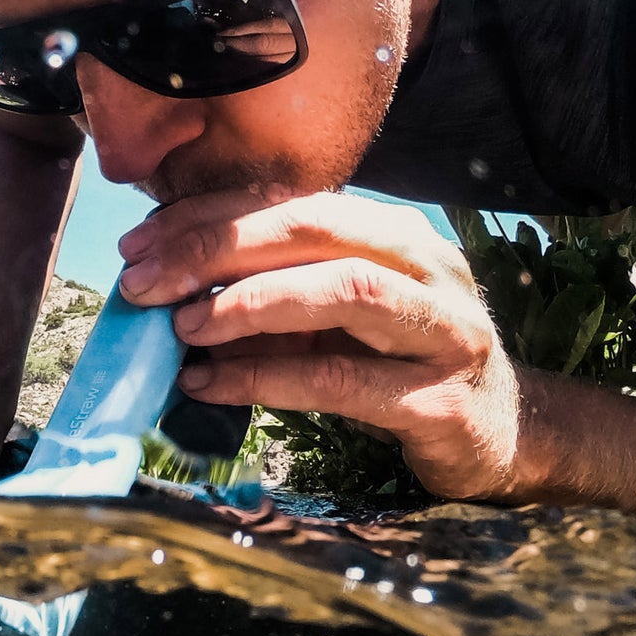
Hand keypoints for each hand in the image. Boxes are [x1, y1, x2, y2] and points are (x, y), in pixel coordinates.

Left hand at [118, 190, 522, 500]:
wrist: (499, 431)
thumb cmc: (396, 364)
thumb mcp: (328, 321)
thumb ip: (265, 297)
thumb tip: (166, 291)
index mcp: (392, 232)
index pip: (288, 204)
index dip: (205, 217)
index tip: (137, 243)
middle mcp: (425, 265)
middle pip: (313, 230)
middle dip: (217, 248)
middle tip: (144, 281)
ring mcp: (442, 329)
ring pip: (343, 290)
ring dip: (248, 303)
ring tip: (181, 326)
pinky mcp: (439, 399)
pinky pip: (340, 379)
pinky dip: (264, 380)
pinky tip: (208, 385)